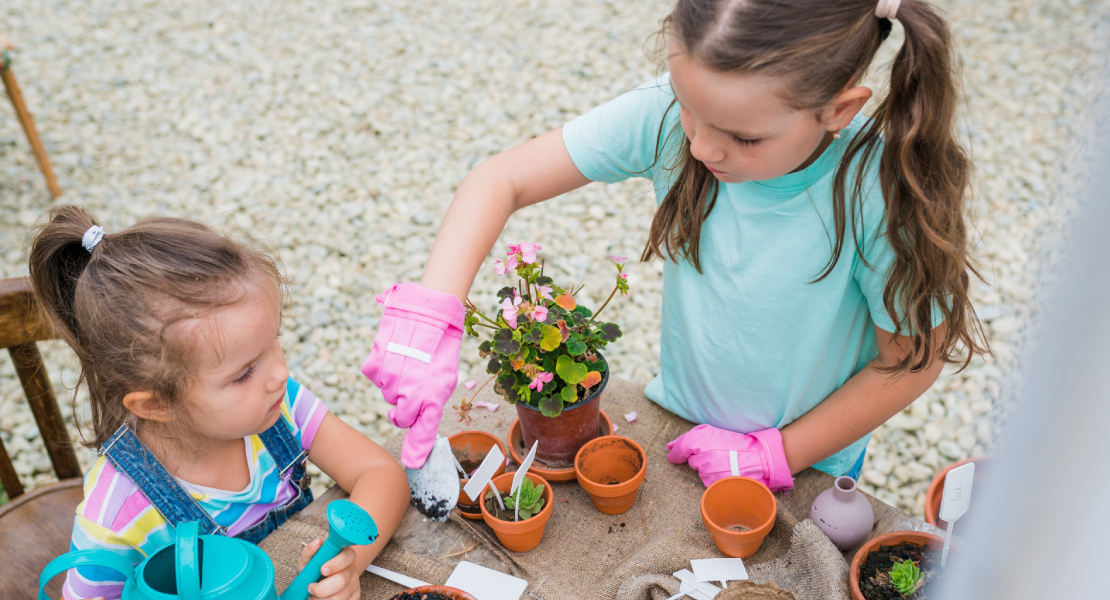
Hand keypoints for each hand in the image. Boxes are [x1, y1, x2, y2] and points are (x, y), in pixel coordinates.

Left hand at [297, 538, 360, 599]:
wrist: (323, 580)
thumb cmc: (316, 569)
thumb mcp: (309, 560)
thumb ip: (310, 552)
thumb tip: (316, 543)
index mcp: (344, 555)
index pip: (347, 556)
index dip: (335, 563)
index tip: (322, 570)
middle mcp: (352, 569)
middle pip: (342, 580)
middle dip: (322, 588)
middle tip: (311, 588)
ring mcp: (354, 584)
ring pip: (340, 596)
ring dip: (323, 599)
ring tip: (316, 595)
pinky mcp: (355, 596)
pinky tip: (325, 599)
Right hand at [362, 282, 464, 467]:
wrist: (429, 311)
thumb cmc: (440, 346)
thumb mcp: (445, 378)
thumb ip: (431, 406)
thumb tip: (418, 429)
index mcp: (434, 395)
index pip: (423, 430)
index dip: (417, 448)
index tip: (412, 462)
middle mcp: (412, 391)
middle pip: (400, 416)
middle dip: (404, 407)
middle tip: (413, 387)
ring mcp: (391, 378)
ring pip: (386, 394)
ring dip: (394, 384)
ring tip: (408, 362)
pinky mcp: (375, 362)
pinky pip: (374, 375)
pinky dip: (381, 368)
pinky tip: (393, 355)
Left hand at [666, 424, 794, 490]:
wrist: (758, 459)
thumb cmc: (735, 444)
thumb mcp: (713, 433)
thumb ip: (689, 438)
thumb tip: (669, 447)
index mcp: (702, 441)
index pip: (682, 447)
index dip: (677, 452)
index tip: (674, 456)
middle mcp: (703, 457)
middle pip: (692, 460)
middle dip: (700, 458)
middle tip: (717, 454)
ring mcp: (709, 473)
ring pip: (700, 472)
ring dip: (708, 468)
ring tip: (724, 462)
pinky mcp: (715, 484)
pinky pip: (708, 481)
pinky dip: (714, 477)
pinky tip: (726, 471)